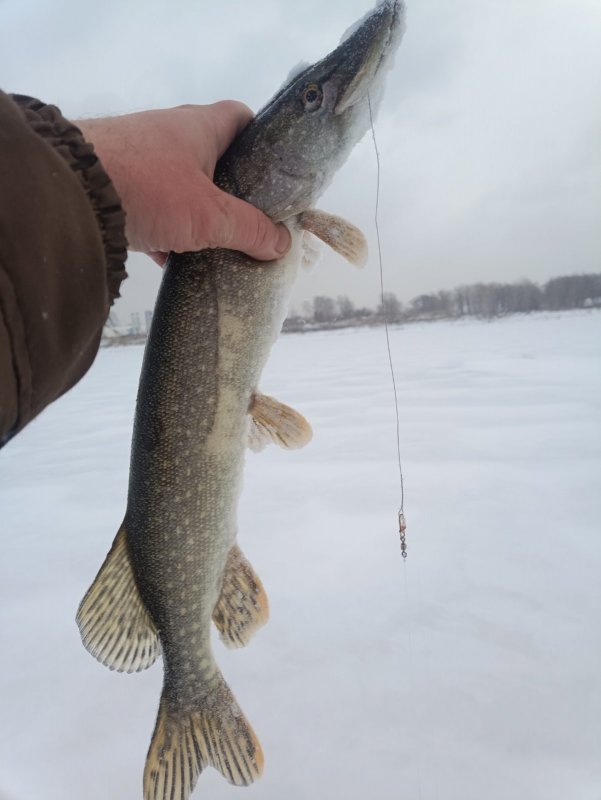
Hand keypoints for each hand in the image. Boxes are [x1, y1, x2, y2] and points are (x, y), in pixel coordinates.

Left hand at [76, 103, 290, 263]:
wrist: (71, 193)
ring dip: (199, 214)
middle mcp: (170, 134)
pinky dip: (167, 231)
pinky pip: (154, 206)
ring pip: (182, 185)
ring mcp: (141, 157)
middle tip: (251, 219)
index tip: (274, 174)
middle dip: (232, 190)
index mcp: (200, 127)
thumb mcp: (210, 215)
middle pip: (213, 157)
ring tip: (217, 245)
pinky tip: (175, 261)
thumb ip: (249, 230)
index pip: (241, 118)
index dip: (261, 140)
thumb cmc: (151, 189)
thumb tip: (281, 243)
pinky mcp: (118, 183)